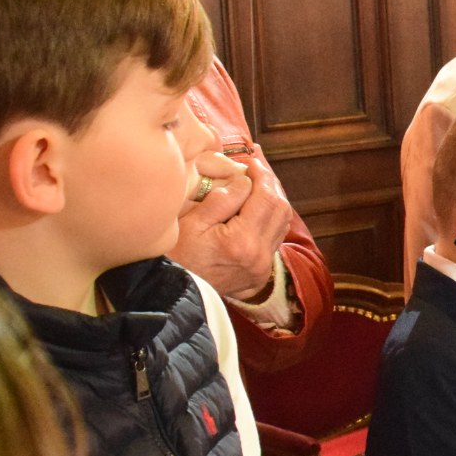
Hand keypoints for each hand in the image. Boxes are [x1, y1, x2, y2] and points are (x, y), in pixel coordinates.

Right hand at [173, 151, 291, 300]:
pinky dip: (269, 220)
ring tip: (258, 185)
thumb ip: (222, 199)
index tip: (251, 163)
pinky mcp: (261, 274)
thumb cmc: (176, 256)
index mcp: (242, 242)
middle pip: (281, 210)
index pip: (266, 199)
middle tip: (257, 170)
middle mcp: (259, 256)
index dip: (262, 176)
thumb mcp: (191, 222)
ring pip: (282, 224)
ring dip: (274, 201)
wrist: (174, 293)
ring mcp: (263, 268)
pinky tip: (255, 209)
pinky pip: (274, 239)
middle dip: (271, 185)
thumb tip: (244, 181)